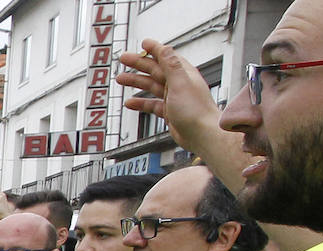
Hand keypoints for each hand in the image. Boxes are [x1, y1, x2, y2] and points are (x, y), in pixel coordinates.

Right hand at [116, 40, 222, 155]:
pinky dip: (140, 103)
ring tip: (121, 79)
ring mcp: (173, 98)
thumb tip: (165, 48)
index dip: (154, 49)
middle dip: (139, 64)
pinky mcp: (169, 112)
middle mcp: (178, 83)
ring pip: (151, 86)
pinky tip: (130, 103)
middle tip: (124, 59)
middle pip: (155, 70)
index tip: (143, 44)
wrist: (202, 134)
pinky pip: (151, 104)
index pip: (166, 56)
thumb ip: (171, 65)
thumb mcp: (180, 83)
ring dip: (136, 82)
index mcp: (183, 73)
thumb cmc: (195, 110)